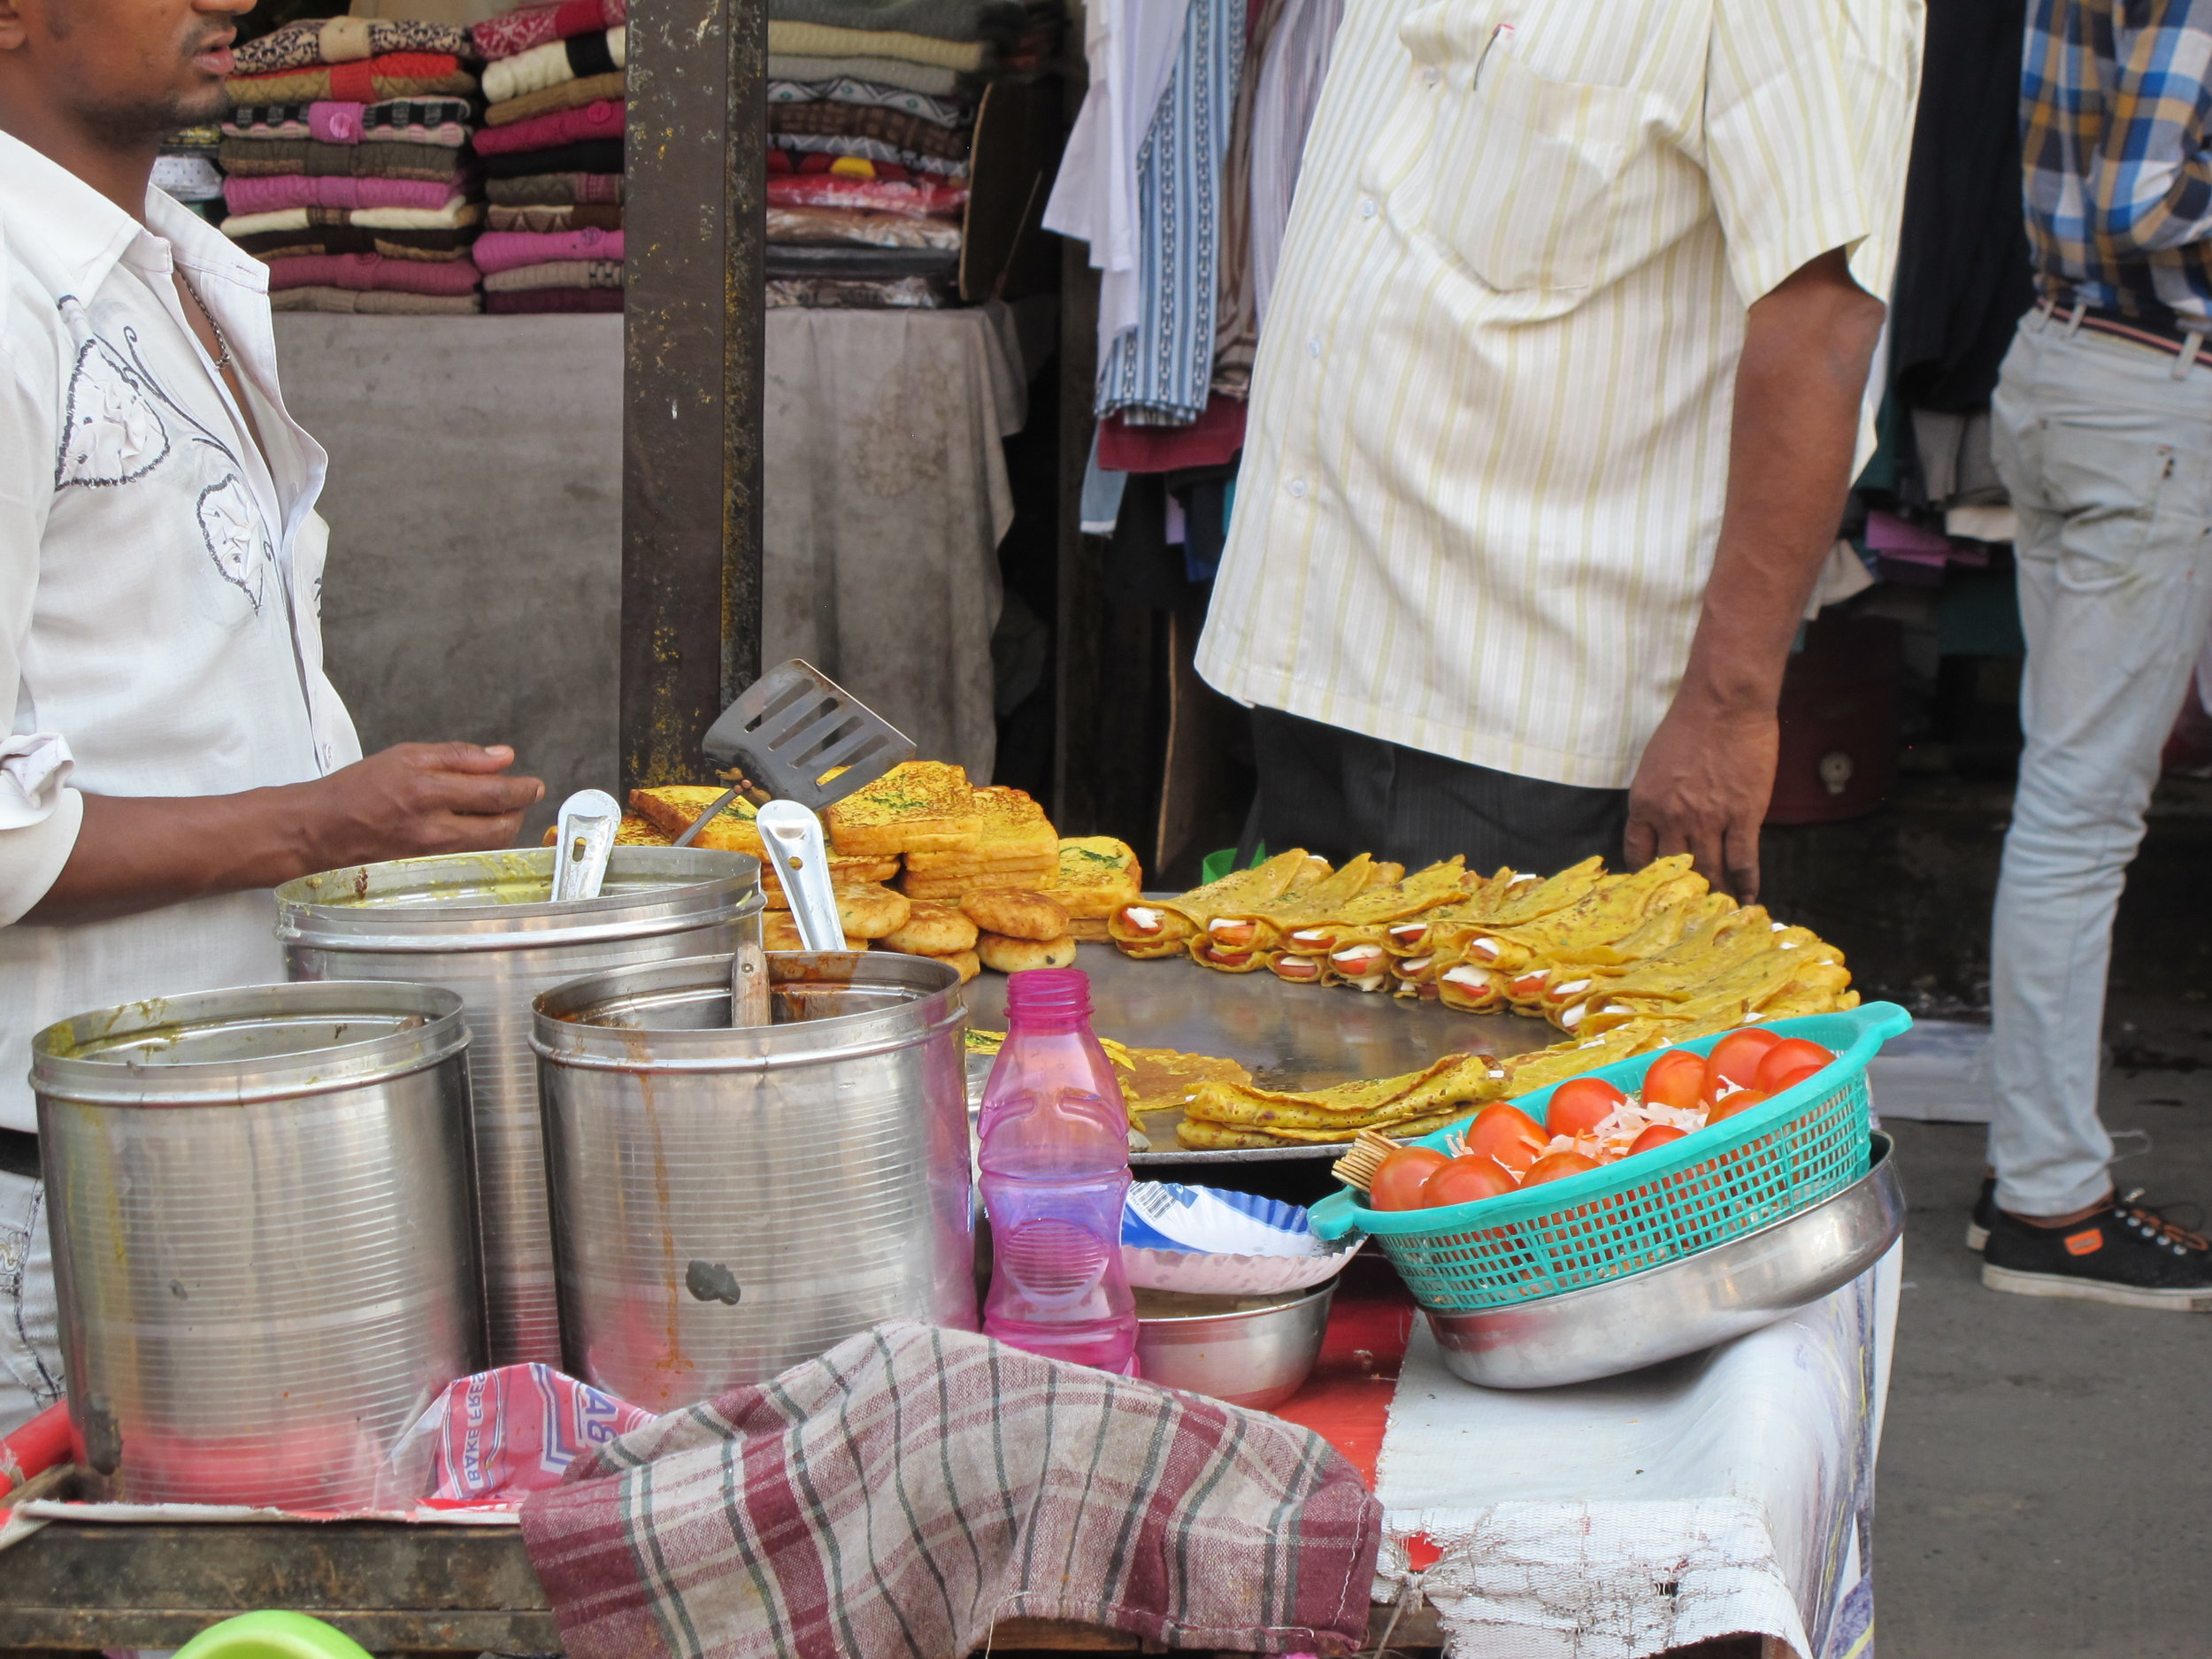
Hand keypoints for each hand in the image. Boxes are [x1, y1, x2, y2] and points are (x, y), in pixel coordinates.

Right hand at [288, 743, 544, 870]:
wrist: (319, 829)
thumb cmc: (358, 788)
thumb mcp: (406, 756)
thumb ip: (459, 756)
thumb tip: (503, 757)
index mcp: (428, 791)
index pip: (495, 794)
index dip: (523, 790)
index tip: (534, 785)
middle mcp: (433, 828)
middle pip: (501, 827)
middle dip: (519, 812)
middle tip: (521, 798)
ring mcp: (432, 853)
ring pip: (489, 845)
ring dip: (503, 827)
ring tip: (497, 810)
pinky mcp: (428, 868)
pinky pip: (470, 856)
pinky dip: (481, 841)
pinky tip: (473, 827)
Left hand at [1623, 696, 1775, 902]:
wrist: (1724, 705)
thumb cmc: (1687, 725)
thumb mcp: (1654, 764)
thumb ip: (1655, 797)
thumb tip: (1662, 821)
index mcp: (1644, 804)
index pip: (1637, 853)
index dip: (1645, 875)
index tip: (1651, 888)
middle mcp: (1672, 819)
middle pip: (1673, 869)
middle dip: (1679, 894)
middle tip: (1686, 912)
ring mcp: (1709, 821)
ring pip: (1709, 871)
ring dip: (1713, 894)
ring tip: (1717, 912)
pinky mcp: (1743, 817)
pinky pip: (1743, 861)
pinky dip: (1745, 884)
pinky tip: (1747, 901)